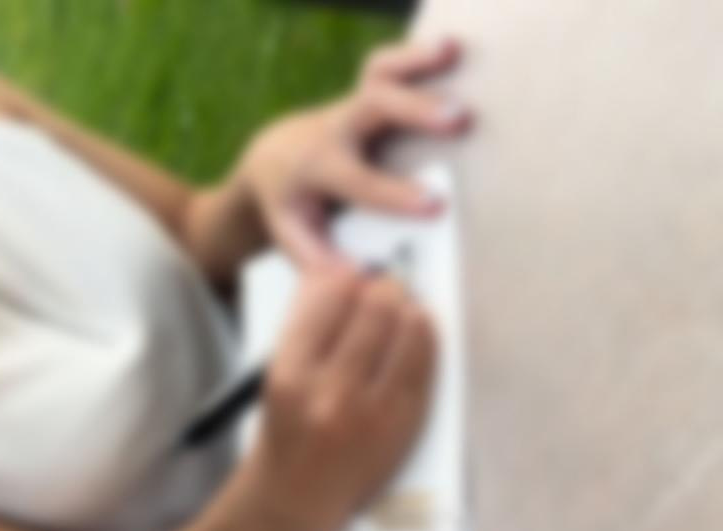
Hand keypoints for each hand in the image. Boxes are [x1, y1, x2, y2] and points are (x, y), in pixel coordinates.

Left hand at [240, 38, 470, 267]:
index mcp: (316, 168)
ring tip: (453, 52)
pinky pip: (390, 66)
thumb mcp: (292, 234)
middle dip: (413, 111)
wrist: (270, 157)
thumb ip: (318, 258)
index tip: (435, 205)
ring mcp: (351, 105)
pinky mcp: (368, 90)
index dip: (394, 193)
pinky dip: (418, 55)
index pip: (357, 180)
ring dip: (416, 61)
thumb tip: (356, 281)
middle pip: (369, 109)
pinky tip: (453, 48)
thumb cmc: (291, 205)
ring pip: (378, 73)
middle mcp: (333, 129)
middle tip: (460, 120)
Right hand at [250, 267, 436, 530]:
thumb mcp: (277, 376)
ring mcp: (372, 410)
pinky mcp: (405, 424)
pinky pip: (427, 359)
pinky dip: (425, 336)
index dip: (344, 275)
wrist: (295, 500)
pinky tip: (416, 331)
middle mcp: (330, 391)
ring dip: (407, 307)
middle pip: (374, 304)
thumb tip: (343, 274)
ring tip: (399, 309)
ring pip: (407, 325)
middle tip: (383, 287)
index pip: (328, 294)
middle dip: (382, 287)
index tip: (351, 273)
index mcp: (289, 374)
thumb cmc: (285, 434)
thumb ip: (307, 328)